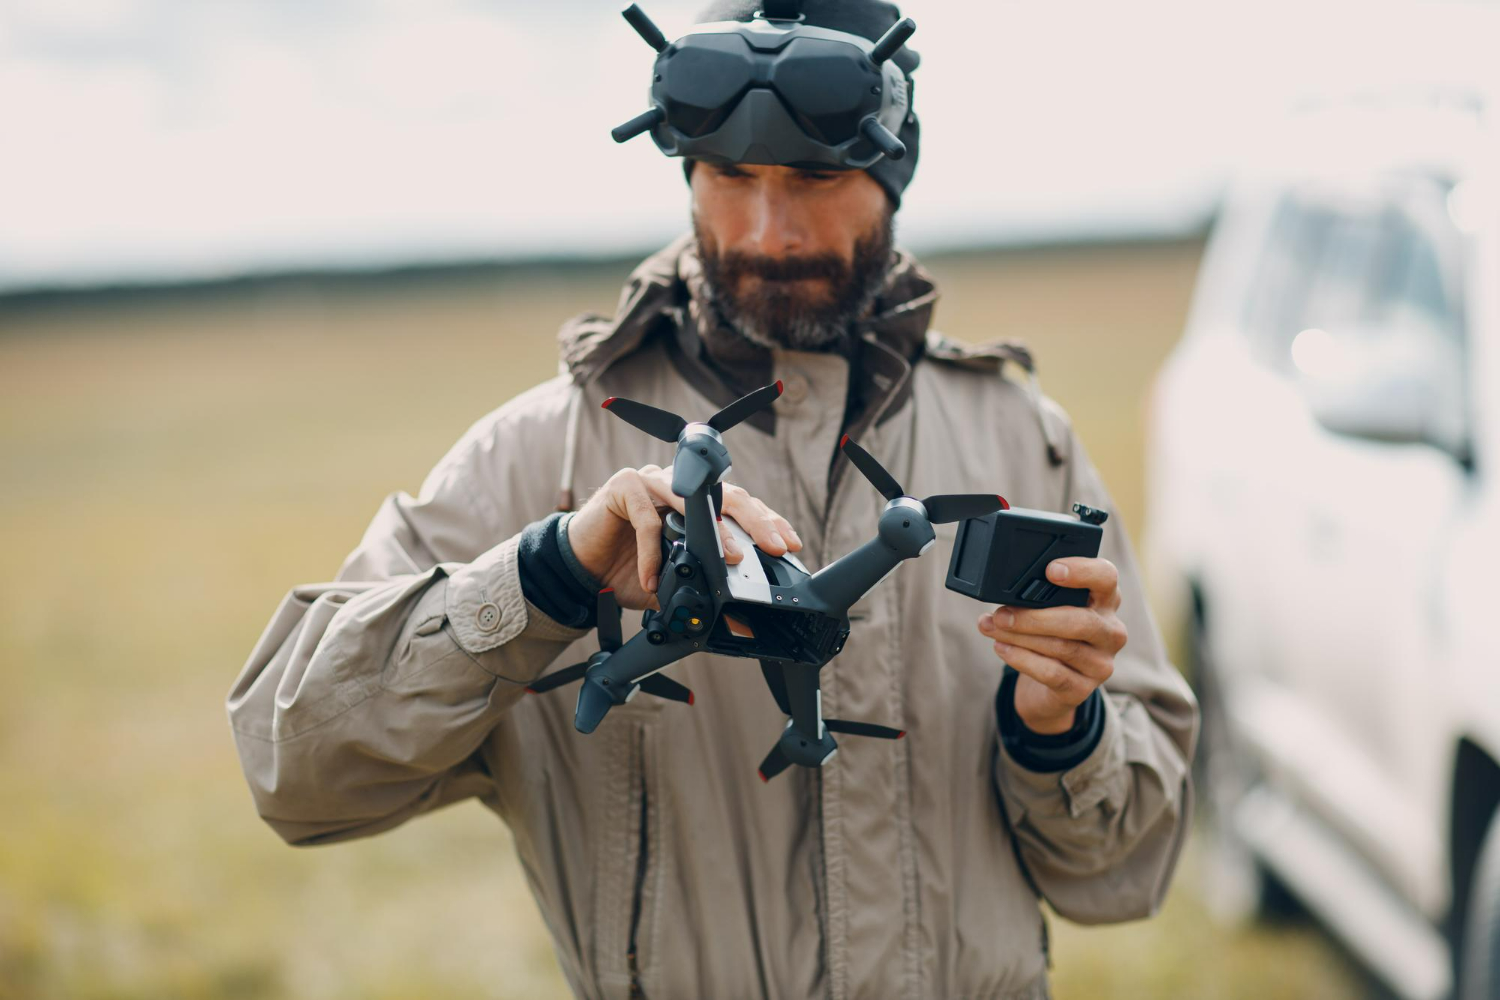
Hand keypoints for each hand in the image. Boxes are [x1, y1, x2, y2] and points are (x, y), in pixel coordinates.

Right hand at [567, 465, 802, 610]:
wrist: (581, 569)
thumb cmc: (627, 571)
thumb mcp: (674, 585)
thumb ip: (702, 592)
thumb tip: (737, 620)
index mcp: (695, 502)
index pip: (739, 506)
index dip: (767, 522)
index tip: (789, 545)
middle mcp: (677, 485)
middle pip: (726, 495)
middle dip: (756, 522)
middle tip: (773, 548)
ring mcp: (651, 481)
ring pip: (691, 502)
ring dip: (715, 534)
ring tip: (731, 561)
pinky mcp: (624, 486)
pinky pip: (647, 519)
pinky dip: (652, 552)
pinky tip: (651, 579)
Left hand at [976, 557, 1127, 733]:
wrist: (1049, 688)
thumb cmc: (1049, 636)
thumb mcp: (1050, 610)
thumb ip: (1040, 596)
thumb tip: (1006, 593)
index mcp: (1106, 600)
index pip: (1106, 578)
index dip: (1082, 571)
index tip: (1051, 570)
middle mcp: (1110, 631)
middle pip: (1081, 621)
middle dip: (1035, 617)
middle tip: (1002, 614)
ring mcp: (1101, 663)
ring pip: (1063, 647)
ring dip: (1020, 637)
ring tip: (992, 627)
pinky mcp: (1083, 689)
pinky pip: (1052, 673)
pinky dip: (1022, 659)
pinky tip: (1002, 648)